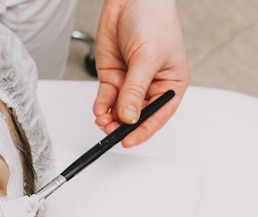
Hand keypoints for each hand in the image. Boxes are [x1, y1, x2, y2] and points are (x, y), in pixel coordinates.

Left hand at [93, 0, 189, 146]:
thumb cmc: (153, 21)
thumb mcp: (147, 58)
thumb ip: (135, 90)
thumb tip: (129, 117)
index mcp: (170, 84)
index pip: (158, 115)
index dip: (143, 130)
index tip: (129, 141)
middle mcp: (149, 86)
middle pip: (135, 115)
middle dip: (123, 125)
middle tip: (111, 131)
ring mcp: (129, 82)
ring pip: (118, 109)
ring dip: (109, 118)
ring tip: (103, 120)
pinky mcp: (113, 76)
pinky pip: (106, 98)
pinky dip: (101, 106)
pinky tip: (99, 110)